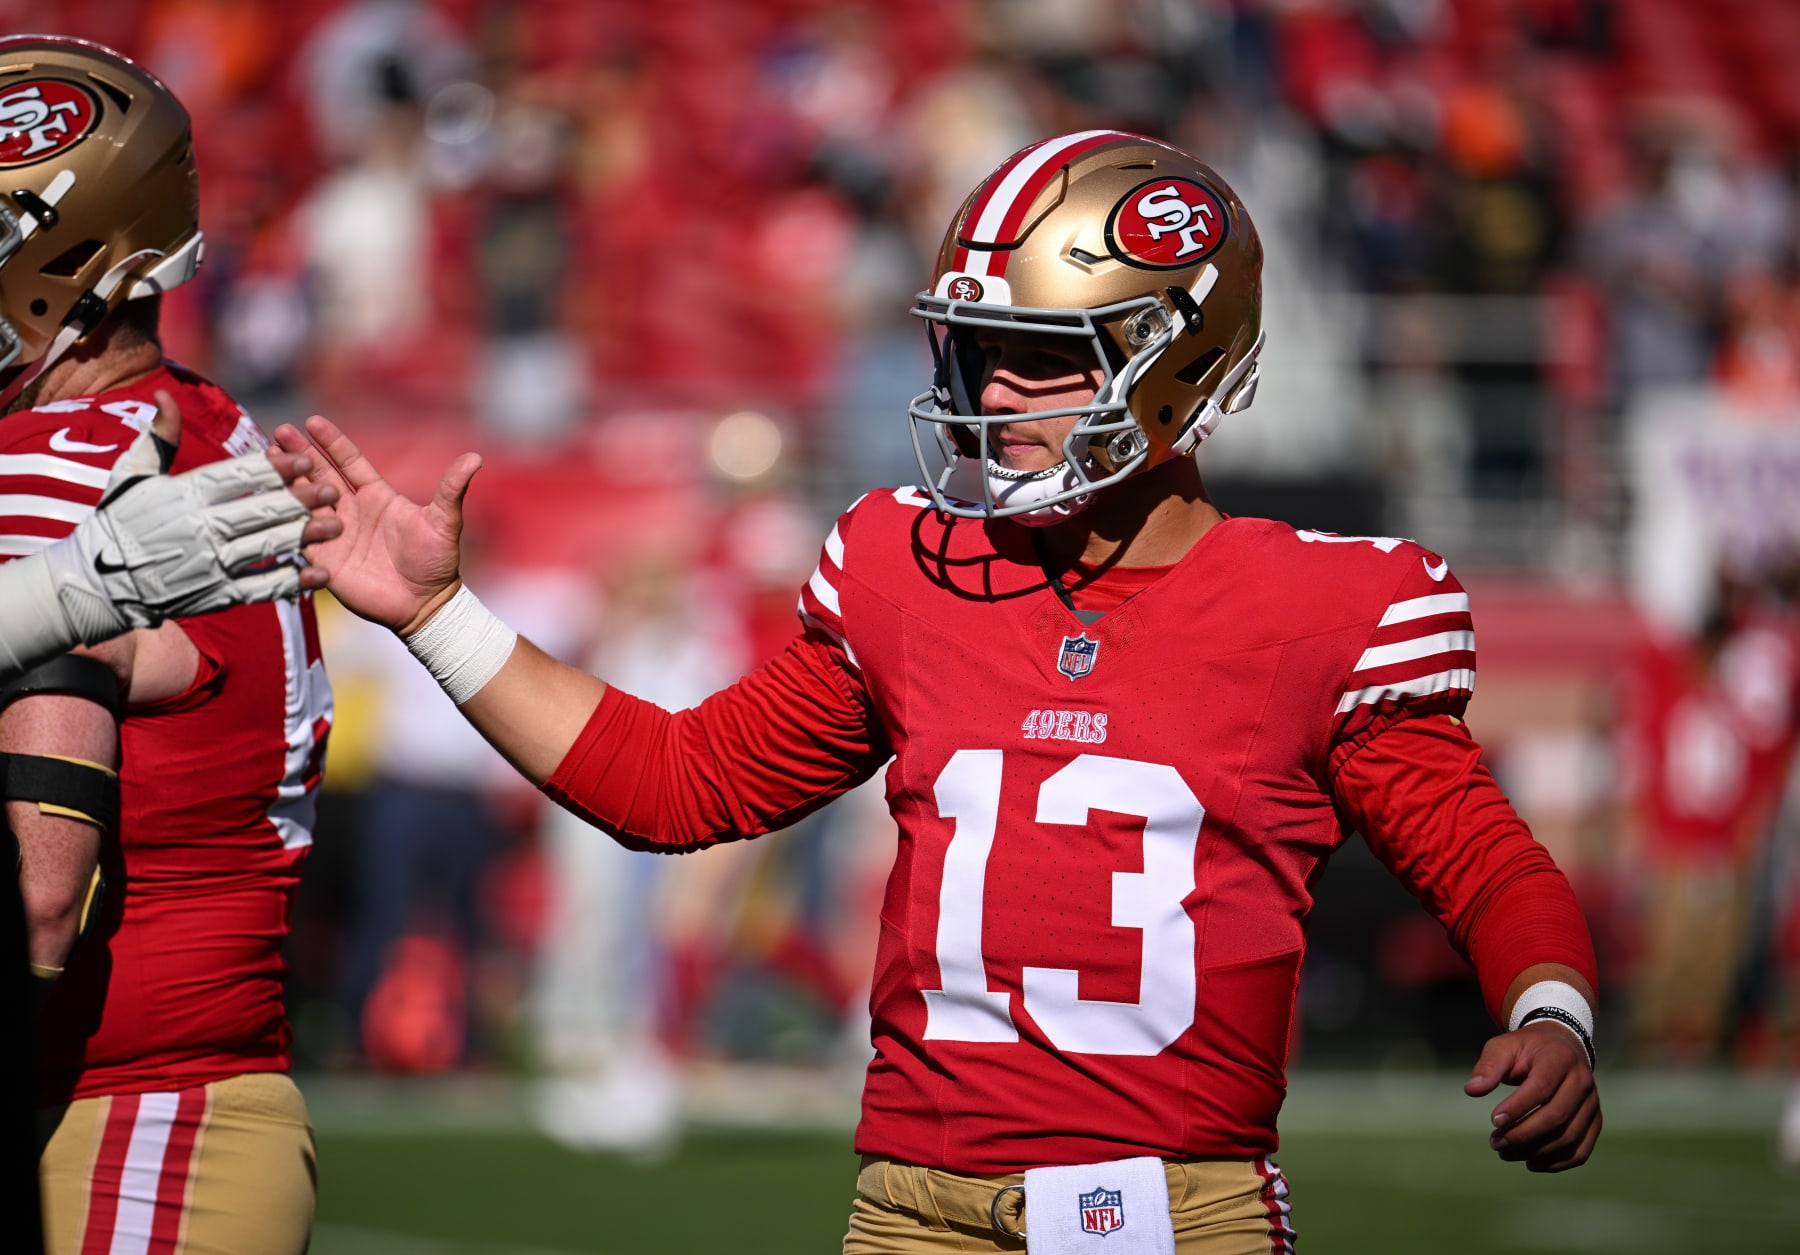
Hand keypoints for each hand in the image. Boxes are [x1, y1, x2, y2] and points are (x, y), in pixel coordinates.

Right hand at [48, 390, 348, 645]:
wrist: (99, 581)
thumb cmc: (119, 520)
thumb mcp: (132, 474)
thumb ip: (158, 436)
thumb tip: (167, 394)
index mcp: (184, 495)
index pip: (237, 477)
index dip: (273, 468)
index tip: (304, 459)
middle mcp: (201, 529)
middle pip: (260, 511)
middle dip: (300, 500)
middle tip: (332, 491)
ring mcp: (211, 564)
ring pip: (266, 547)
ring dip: (304, 536)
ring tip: (336, 526)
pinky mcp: (217, 595)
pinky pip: (262, 588)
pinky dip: (292, 582)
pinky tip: (320, 575)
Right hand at [271, 414, 481, 633]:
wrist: (425, 604)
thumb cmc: (436, 561)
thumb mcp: (444, 522)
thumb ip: (452, 490)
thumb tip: (476, 457)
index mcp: (376, 495)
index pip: (348, 462)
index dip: (331, 443)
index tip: (311, 422)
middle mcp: (350, 510)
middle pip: (319, 476)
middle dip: (299, 455)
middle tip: (279, 434)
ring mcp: (334, 534)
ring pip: (305, 504)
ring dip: (288, 484)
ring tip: (270, 463)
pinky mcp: (325, 561)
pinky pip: (301, 540)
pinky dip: (288, 525)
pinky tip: (270, 508)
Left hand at [1464, 1021, 1601, 1171]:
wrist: (1560, 1047)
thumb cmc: (1527, 1049)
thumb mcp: (1504, 1047)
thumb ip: (1488, 1067)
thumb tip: (1472, 1090)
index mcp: (1560, 1058)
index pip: (1541, 1087)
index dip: (1518, 1107)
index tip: (1494, 1121)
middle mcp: (1582, 1081)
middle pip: (1556, 1116)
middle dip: (1523, 1135)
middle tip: (1495, 1143)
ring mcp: (1592, 1103)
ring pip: (1568, 1138)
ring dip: (1535, 1152)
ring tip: (1505, 1153)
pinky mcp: (1594, 1121)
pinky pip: (1580, 1151)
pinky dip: (1556, 1163)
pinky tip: (1530, 1163)